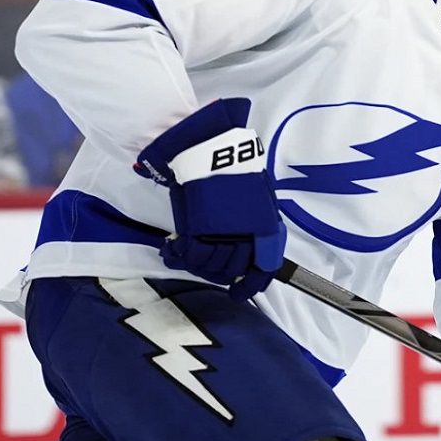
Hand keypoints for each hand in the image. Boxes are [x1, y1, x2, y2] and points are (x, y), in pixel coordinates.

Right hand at [134, 98, 285, 300]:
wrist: (210, 148)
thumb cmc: (235, 168)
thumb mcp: (257, 197)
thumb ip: (257, 224)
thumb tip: (254, 250)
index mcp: (265, 226)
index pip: (264, 268)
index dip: (251, 285)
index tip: (240, 292)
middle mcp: (246, 234)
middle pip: (233, 269)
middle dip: (222, 270)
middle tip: (212, 262)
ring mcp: (221, 233)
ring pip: (211, 266)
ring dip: (201, 263)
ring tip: (193, 251)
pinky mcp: (197, 229)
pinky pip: (191, 256)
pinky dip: (180, 256)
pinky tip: (174, 249)